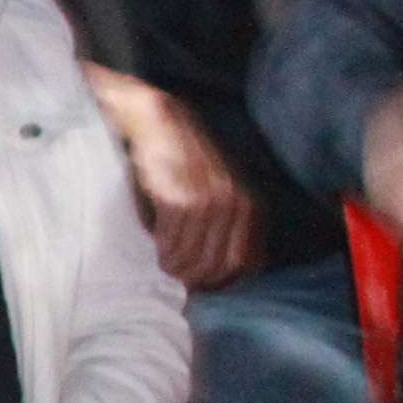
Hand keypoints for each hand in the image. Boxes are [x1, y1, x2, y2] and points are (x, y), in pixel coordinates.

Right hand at [90, 70, 256, 290]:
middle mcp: (233, 205)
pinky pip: (171, 244)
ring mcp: (207, 203)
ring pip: (193, 259)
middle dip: (195, 278)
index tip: (200, 281)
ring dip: (175, 267)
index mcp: (248, 205)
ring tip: (163, 261)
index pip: (245, 264)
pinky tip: (155, 243)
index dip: (221, 280)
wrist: (157, 122)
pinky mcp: (179, 200)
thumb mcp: (216, 189)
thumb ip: (224, 224)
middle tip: (176, 275)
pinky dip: (162, 251)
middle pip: (218, 266)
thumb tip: (213, 271)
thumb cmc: (182, 160)